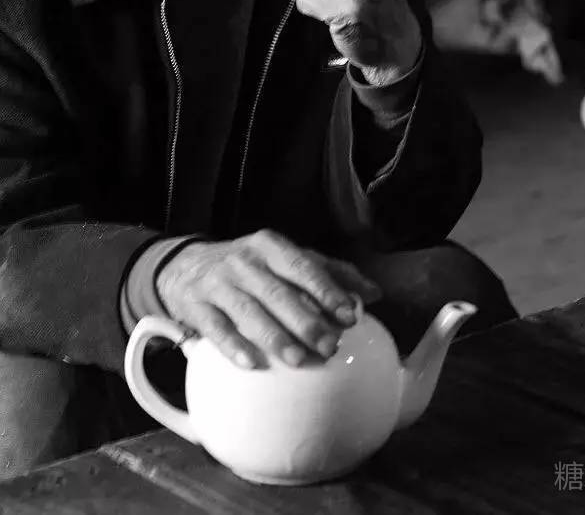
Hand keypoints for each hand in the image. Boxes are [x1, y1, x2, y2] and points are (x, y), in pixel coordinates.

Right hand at [156, 229, 381, 368]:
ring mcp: (218, 283)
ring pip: (248, 310)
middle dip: (305, 320)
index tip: (349, 315)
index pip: (303, 266)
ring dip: (274, 336)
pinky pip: (215, 328)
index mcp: (270, 247)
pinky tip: (250, 363)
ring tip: (298, 359)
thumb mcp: (284, 259)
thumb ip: (329, 273)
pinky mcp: (195, 306)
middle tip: (329, 346)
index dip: (327, 290)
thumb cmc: (248, 267)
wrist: (184, 266)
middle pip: (278, 292)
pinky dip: (232, 345)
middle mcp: (244, 261)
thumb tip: (374, 293)